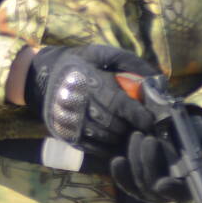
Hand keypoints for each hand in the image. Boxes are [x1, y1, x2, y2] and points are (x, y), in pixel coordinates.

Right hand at [23, 44, 157, 155]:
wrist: (43, 76)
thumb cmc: (81, 64)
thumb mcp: (104, 54)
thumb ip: (131, 64)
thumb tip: (158, 81)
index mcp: (88, 81)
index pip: (118, 103)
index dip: (138, 114)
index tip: (152, 119)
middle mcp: (77, 103)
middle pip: (113, 124)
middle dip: (131, 127)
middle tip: (142, 126)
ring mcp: (70, 122)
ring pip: (104, 138)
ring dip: (121, 137)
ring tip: (128, 130)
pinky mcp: (66, 135)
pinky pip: (93, 148)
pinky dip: (108, 147)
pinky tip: (114, 139)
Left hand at [111, 110, 201, 202]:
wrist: (185, 133)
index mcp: (195, 184)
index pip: (184, 195)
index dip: (173, 192)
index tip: (162, 183)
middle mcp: (173, 191)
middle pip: (155, 191)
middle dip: (149, 166)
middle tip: (148, 139)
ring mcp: (154, 188)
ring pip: (139, 186)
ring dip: (135, 163)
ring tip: (137, 136)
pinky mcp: (139, 180)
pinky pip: (127, 184)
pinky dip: (121, 174)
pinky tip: (117, 160)